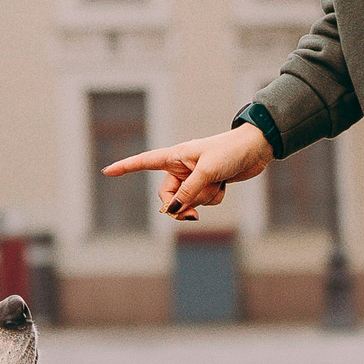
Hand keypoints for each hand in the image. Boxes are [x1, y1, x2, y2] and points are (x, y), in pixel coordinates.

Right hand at [103, 124, 274, 221]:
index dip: (125, 167)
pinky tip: (225, 185)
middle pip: (168, 196)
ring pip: (189, 201)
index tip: (107, 171)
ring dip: (204, 198)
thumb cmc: (229, 151)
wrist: (256, 149)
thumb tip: (172, 211)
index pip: (144, 162)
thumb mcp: (207, 172)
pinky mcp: (209, 184)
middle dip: (181, 205)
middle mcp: (181, 167)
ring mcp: (195, 177)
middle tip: (193, 215)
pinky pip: (204, 201)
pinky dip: (214, 197)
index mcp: (175, 156)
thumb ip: (188, 193)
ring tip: (218, 184)